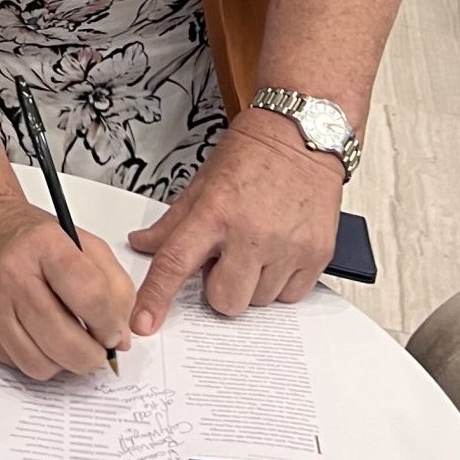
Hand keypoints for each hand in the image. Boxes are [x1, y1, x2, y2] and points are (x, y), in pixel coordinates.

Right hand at [0, 193, 134, 380]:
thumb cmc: (30, 239)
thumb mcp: (80, 241)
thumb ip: (113, 284)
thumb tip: (121, 336)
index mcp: (44, 245)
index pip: (90, 294)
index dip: (111, 322)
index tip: (115, 330)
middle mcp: (13, 276)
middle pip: (66, 341)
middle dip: (93, 356)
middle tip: (99, 347)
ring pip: (44, 365)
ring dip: (66, 363)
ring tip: (70, 341)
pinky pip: (22, 367)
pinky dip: (41, 361)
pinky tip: (43, 339)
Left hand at [127, 110, 343, 334]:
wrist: (301, 135)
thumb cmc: (252, 155)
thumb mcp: (202, 182)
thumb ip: (172, 222)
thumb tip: (142, 244)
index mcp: (215, 212)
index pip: (176, 263)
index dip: (156, 298)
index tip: (144, 323)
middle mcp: (252, 233)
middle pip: (224, 300)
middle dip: (219, 287)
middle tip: (224, 259)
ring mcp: (288, 247)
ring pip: (258, 302)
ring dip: (251, 284)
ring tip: (255, 247)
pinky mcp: (317, 255)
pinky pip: (290, 297)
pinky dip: (280, 284)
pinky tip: (278, 253)